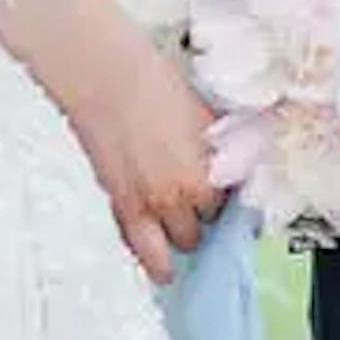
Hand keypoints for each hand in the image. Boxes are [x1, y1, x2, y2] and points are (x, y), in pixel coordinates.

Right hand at [69, 37, 222, 283]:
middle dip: (202, 219)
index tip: (222, 194)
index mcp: (210, 170)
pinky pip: (139, 245)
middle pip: (204, 230)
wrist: (105, 76)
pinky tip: (157, 263)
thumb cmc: (153, 82)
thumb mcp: (203, 113)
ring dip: (180, 242)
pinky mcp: (121, 205)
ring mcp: (151, 204)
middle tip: (198, 207)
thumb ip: (219, 146)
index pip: (230, 205)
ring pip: (176, 246)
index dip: (224, 198)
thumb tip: (234, 159)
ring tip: (181, 241)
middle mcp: (184, 195)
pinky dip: (150, 255)